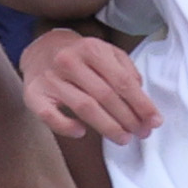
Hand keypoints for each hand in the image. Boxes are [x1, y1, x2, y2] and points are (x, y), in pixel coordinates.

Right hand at [21, 28, 159, 141]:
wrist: (41, 49)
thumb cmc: (81, 56)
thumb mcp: (106, 52)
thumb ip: (126, 70)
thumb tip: (141, 96)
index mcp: (91, 49)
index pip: (122, 81)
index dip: (141, 104)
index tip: (154, 121)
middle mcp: (69, 61)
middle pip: (105, 95)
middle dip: (127, 118)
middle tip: (141, 133)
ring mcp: (50, 78)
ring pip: (83, 107)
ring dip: (107, 126)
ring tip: (123, 138)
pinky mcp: (33, 94)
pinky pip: (50, 116)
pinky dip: (66, 126)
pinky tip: (82, 132)